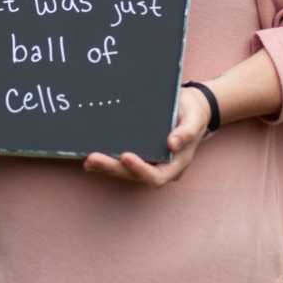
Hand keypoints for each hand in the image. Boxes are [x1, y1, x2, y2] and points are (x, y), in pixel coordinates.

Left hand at [82, 85, 211, 186]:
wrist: (192, 107)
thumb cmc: (194, 113)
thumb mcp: (195, 119)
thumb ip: (186, 132)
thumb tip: (172, 144)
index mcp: (175, 164)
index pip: (156, 176)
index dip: (140, 169)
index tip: (126, 156)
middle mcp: (159, 166)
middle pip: (134, 175)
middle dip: (113, 168)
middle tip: (93, 159)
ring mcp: (148, 160)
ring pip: (125, 169)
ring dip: (106, 166)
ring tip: (88, 159)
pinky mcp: (140, 150)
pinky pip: (122, 158)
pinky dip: (107, 157)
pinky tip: (89, 154)